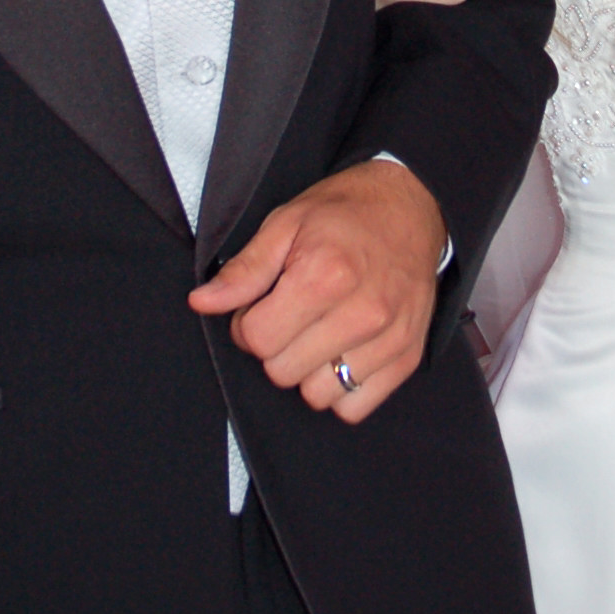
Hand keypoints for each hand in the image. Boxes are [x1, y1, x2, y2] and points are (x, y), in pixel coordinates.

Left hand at [188, 159, 445, 421]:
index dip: (248, 325)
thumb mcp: (286, 223)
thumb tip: (202, 302)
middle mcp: (362, 312)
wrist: (412, 205)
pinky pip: (354, 407)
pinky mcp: (407, 357)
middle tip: (291, 315)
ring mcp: (388, 339)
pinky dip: (341, 389)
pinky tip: (341, 352)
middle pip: (283, 372)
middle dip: (276, 347)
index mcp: (325, 274)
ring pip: (317, 396)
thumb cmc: (346, 212)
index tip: (263, 306)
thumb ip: (244, 269)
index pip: (258, 339)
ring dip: (307, 371)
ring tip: (317, 333)